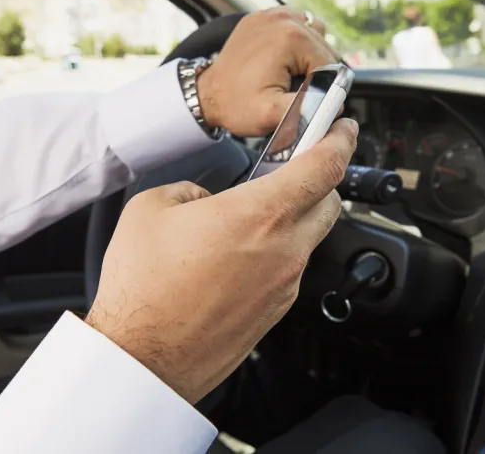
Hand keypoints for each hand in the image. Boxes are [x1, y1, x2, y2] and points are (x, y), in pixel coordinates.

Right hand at [86, 118, 357, 402]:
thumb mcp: (151, 209)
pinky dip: (276, 254)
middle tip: (295, 169)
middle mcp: (283, 250)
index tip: (342, 128)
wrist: (143, 356)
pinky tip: (238, 257)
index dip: (341, 139)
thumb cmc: (143, 288)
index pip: (326, 166)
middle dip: (320, 179)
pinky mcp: (275, 313)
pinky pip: (289, 270)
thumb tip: (204, 199)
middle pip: (330, 202)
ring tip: (251, 218)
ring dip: (293, 220)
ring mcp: (283, 286)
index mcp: (259, 214)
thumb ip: (189, 189)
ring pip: (310, 238)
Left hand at [197, 7, 338, 136]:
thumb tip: (336, 103)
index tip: (305, 102)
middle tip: (293, 92)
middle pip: (326, 49)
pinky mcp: (265, 17)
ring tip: (289, 77)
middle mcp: (284, 18)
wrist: (207, 95)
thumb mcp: (273, 115)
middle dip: (316, 73)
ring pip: (316, 36)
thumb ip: (309, 108)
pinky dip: (297, 44)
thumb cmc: (236, 105)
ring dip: (309, 57)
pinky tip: (283, 62)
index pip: (331, 66)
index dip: (324, 90)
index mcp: (291, 38)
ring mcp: (273, 14)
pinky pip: (297, 27)